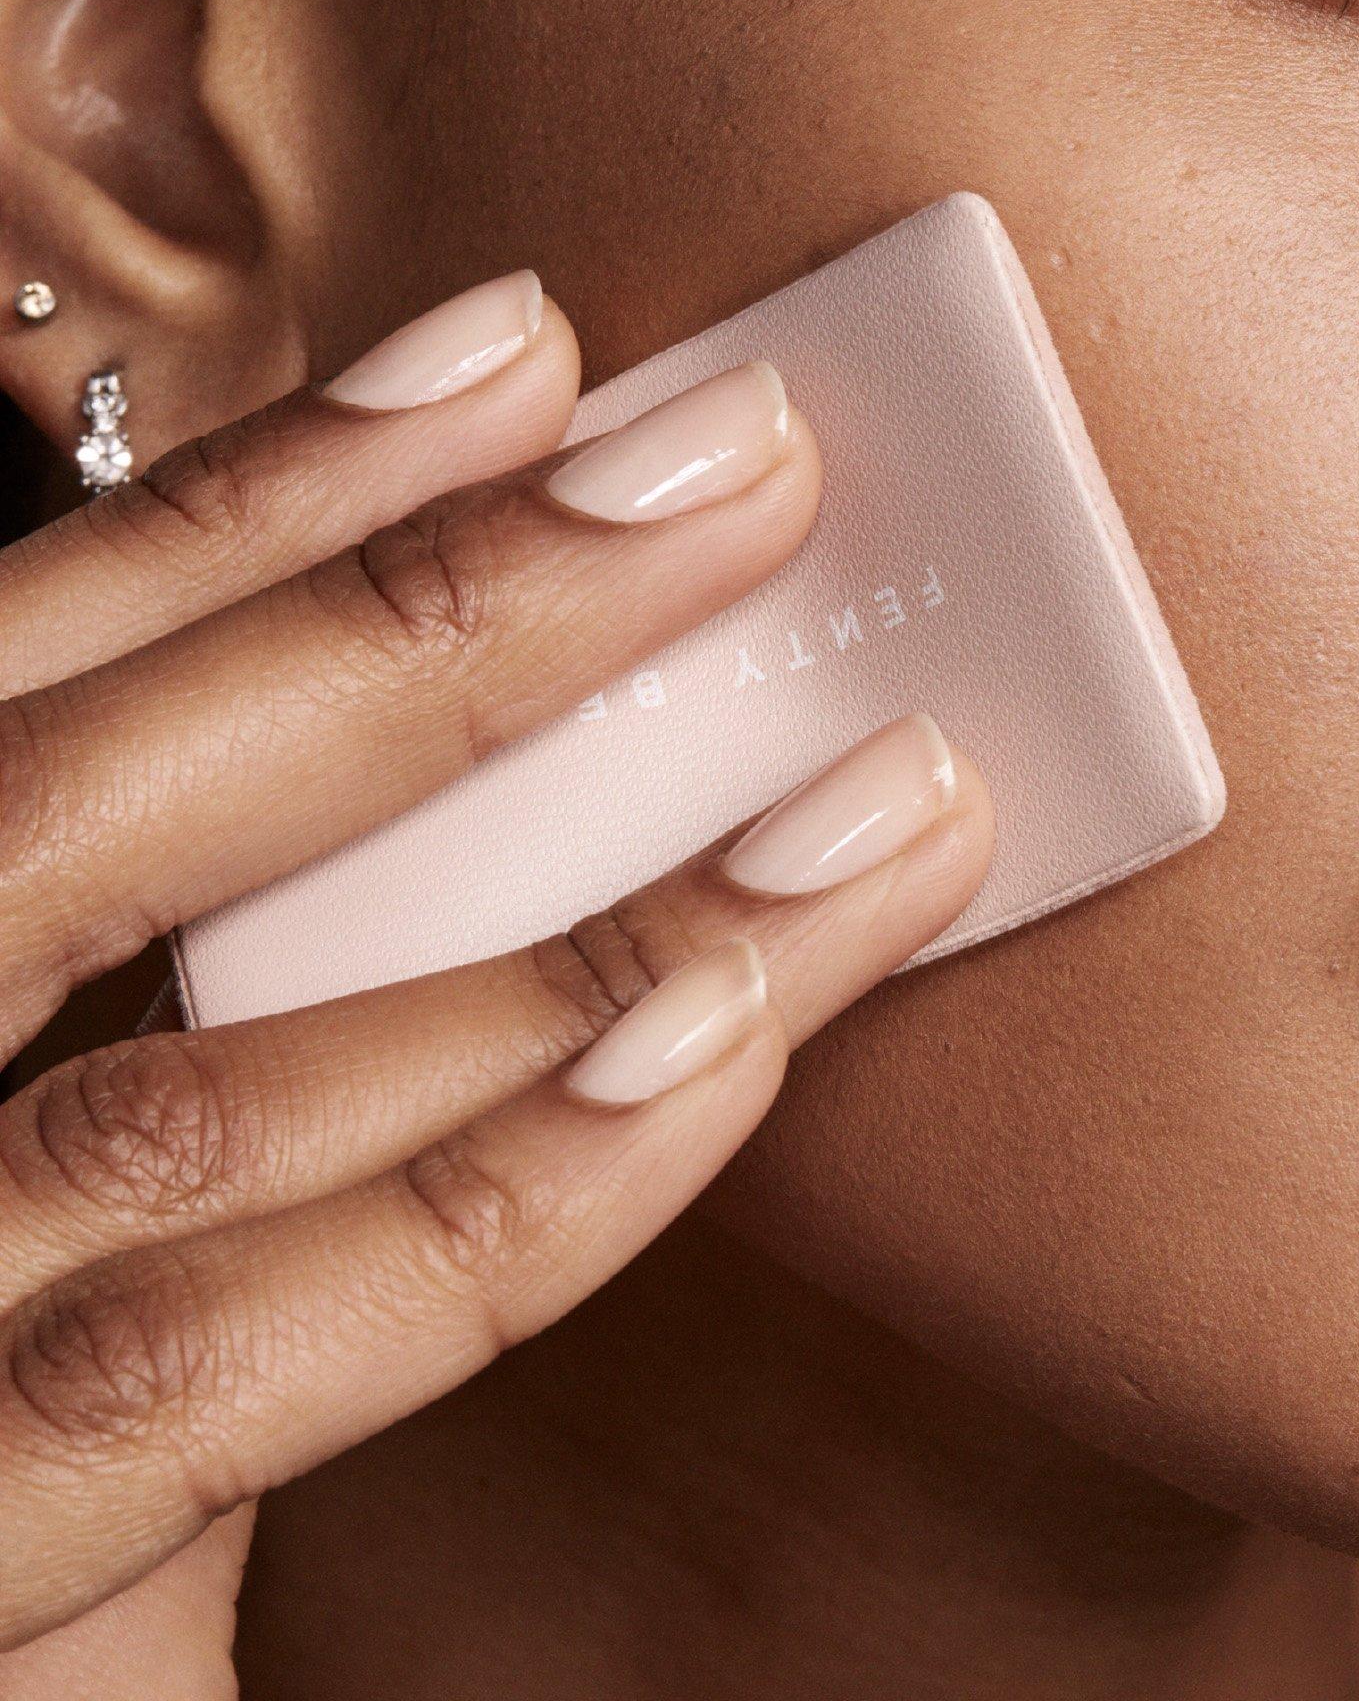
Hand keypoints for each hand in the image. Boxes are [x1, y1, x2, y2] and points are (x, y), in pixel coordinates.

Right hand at [0, 276, 992, 1676]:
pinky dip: (489, 1197)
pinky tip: (717, 1053)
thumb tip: (531, 793)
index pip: (14, 685)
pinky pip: (222, 1364)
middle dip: (429, 623)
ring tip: (872, 792)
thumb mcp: (64, 1153)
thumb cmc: (32, 1408)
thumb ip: (204, 985)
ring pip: (196, 1093)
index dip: (256, 507)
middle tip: (743, 467)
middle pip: (65, 818)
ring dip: (578, 919)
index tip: (517, 350)